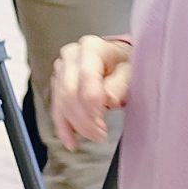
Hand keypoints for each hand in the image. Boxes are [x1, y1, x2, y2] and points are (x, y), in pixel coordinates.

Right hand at [51, 36, 132, 150]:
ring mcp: (62, 69)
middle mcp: (72, 55)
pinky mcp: (58, 83)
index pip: (86, 76)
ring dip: (76, 124)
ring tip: (94, 136)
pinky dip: (63, 127)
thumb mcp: (131, 71)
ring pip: (61, 101)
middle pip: (70, 91)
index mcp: (91, 48)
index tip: (102, 122)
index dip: (92, 103)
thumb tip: (108, 99)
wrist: (118, 61)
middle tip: (100, 133)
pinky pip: (56, 107)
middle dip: (84, 118)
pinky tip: (70, 141)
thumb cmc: (125, 64)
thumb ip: (120, 84)